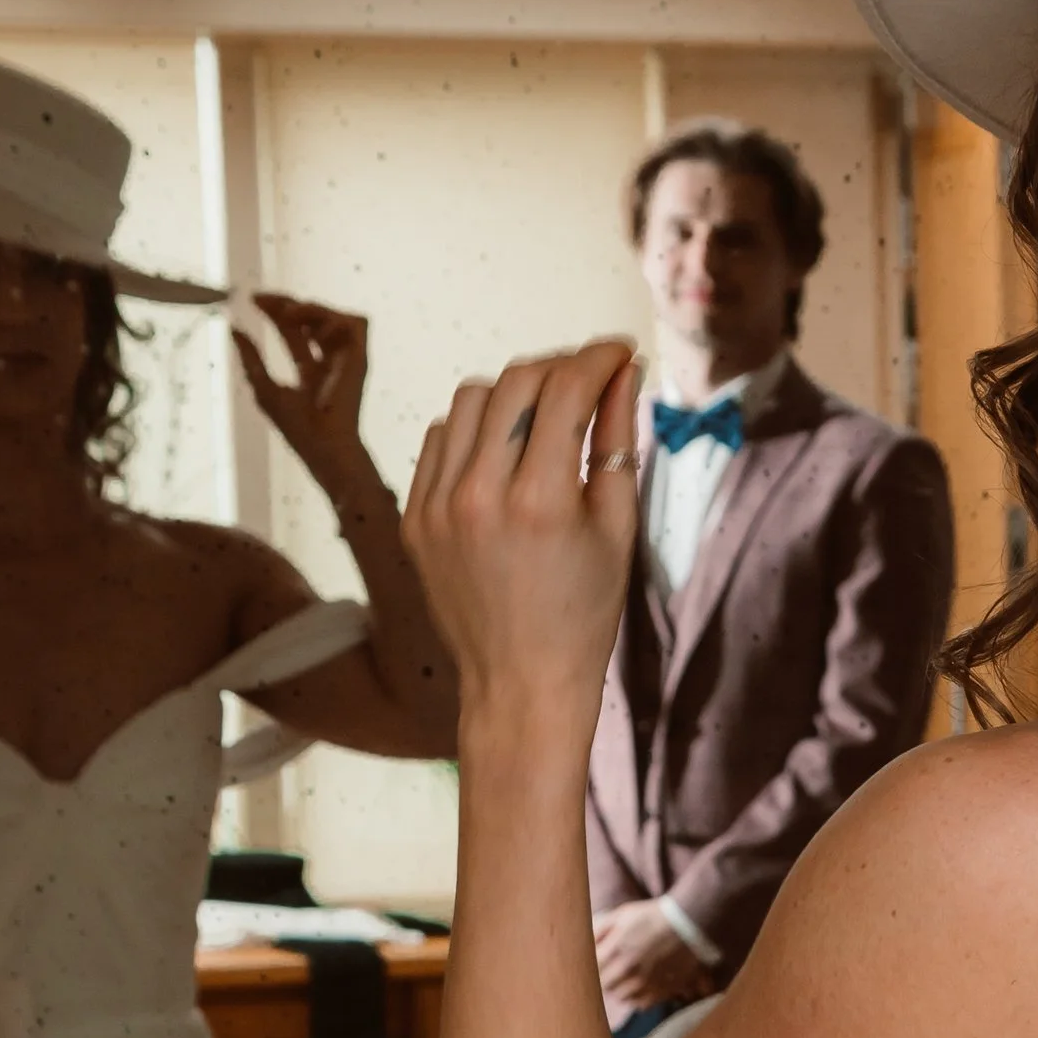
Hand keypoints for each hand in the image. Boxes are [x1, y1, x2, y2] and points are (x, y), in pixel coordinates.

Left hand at [236, 295, 372, 489]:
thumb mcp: (264, 387)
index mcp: (310, 371)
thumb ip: (251, 358)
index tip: (252, 299)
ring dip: (309, 307)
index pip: (294, 330)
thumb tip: (233, 328)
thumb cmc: (297, 428)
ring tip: (288, 314)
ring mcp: (346, 359)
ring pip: (332, 314)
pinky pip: (356, 323)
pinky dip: (335, 320)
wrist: (325, 445)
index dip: (275, 311)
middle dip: (287, 302)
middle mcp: (329, 361)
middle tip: (262, 298)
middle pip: (312, 317)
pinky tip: (316, 334)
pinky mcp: (360, 358)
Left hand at [403, 339, 640, 724]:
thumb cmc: (582, 615)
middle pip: (517, 380)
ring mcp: (438, 505)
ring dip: (515, 392)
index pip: (566, 389)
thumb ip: (617, 442)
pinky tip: (503, 451)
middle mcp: (479, 495)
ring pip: (473, 399)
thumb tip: (621, 375)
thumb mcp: (616, 529)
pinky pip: (441, 439)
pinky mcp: (415, 517)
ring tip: (545, 414)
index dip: (599, 358)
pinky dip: (475, 429)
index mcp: (540, 501)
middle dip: (561, 366)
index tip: (618, 353)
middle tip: (588, 377)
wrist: (521, 683)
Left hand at [593, 900, 714, 1012]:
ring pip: (621, 997)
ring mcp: (646, 984)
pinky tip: (641, 984)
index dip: (590, 967)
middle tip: (611, 968)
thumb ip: (599, 930)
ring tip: (627, 976)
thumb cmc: (652, 916)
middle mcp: (628, 971)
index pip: (590, 971)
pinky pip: (641, 1004)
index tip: (596, 963)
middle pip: (604, 986)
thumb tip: (583, 944)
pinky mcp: (661, 991)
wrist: (689, 923)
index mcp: (615, 951)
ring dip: (620, 988)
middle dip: (604, 978)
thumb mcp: (621, 915)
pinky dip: (637, 997)